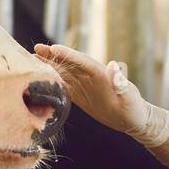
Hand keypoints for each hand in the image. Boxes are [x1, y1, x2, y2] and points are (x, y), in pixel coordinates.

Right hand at [33, 44, 168, 145]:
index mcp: (101, 74)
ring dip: (50, 66)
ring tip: (33, 60)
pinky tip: (42, 79)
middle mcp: (92, 77)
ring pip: (65, 73)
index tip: (53, 48)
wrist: (134, 120)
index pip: (82, 61)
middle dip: (53, 56)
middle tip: (35, 49)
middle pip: (69, 63)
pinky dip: (54, 81)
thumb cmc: (134, 108)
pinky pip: (66, 86)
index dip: (68, 55)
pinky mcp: (82, 96)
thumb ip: (120, 82)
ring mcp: (86, 85)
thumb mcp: (128, 97)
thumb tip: (114, 66)